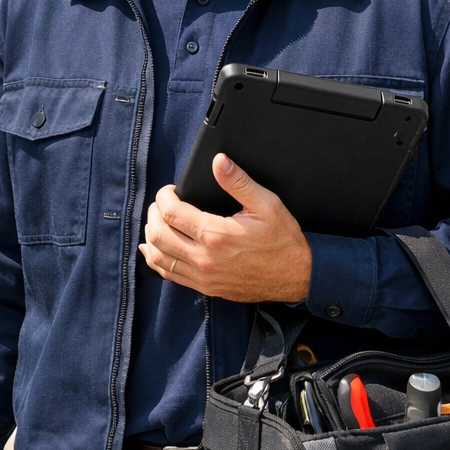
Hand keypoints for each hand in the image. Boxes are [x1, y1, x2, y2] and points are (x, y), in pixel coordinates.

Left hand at [139, 153, 311, 302]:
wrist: (297, 276)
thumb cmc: (283, 240)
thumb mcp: (266, 204)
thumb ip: (238, 182)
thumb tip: (219, 161)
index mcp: (216, 234)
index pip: (171, 212)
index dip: (164, 196)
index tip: (170, 190)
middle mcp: (205, 258)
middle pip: (158, 234)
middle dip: (153, 214)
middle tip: (161, 203)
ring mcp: (203, 276)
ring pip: (159, 257)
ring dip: (152, 236)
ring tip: (157, 222)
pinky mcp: (206, 288)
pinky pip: (170, 275)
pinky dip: (156, 260)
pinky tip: (153, 249)